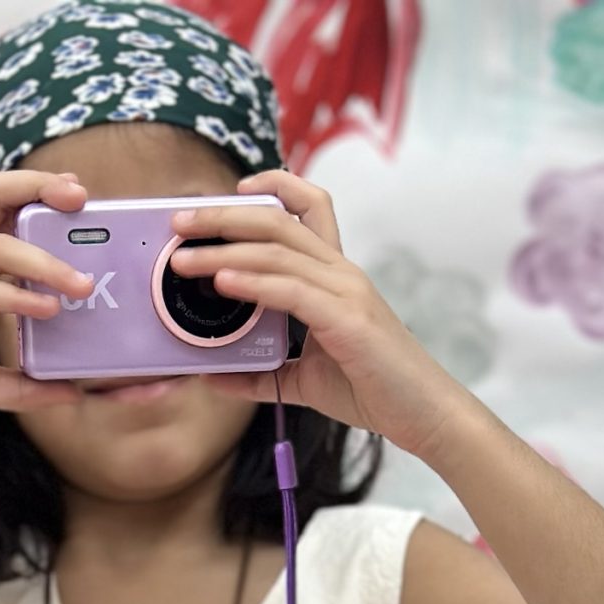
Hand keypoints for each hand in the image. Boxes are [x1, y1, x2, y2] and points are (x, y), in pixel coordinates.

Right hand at [0, 169, 92, 429]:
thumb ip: (19, 385)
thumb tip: (70, 393)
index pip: (1, 210)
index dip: (38, 194)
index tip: (79, 201)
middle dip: (40, 188)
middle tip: (83, 201)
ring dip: (44, 261)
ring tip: (82, 286)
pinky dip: (12, 298)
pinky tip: (46, 310)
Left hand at [167, 170, 453, 452]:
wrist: (424, 415)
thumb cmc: (372, 392)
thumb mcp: (306, 382)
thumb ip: (262, 374)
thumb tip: (215, 376)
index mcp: (336, 276)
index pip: (309, 207)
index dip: (272, 187)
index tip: (233, 192)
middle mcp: (341, 272)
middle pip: (279, 220)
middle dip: (224, 216)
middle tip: (180, 220)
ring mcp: (346, 291)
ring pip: (277, 251)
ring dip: (223, 250)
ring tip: (183, 257)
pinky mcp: (347, 319)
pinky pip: (291, 291)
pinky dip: (252, 283)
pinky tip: (221, 282)